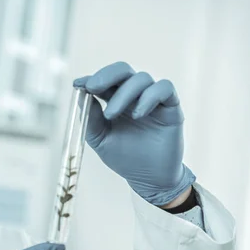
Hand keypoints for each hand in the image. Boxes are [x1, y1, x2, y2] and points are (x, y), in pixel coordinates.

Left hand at [74, 61, 195, 205]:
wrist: (149, 178)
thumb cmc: (124, 158)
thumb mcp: (100, 140)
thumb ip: (91, 119)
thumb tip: (82, 96)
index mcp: (115, 100)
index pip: (104, 80)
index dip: (91, 78)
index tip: (78, 84)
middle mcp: (134, 95)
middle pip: (123, 70)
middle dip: (106, 75)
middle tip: (93, 87)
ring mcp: (153, 99)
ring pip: (141, 78)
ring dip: (124, 93)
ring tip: (112, 114)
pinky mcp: (171, 106)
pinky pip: (164, 88)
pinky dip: (149, 96)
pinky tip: (137, 114)